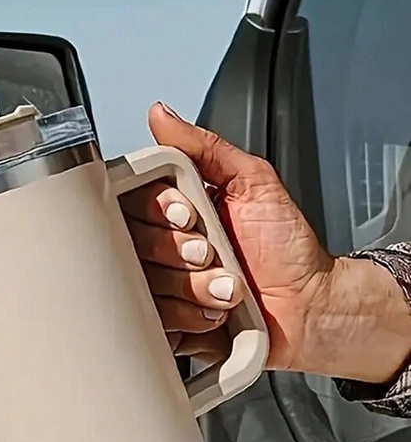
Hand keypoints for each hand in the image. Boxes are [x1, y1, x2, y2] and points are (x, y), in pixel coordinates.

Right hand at [122, 102, 409, 381]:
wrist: (309, 306)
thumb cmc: (288, 248)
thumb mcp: (253, 181)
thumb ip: (206, 147)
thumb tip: (162, 115)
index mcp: (175, 211)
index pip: (132, 201)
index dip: (156, 210)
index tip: (189, 216)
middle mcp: (163, 248)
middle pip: (132, 245)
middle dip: (178, 251)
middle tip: (211, 252)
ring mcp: (163, 289)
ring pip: (144, 286)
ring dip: (192, 287)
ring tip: (226, 287)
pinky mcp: (168, 325)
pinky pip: (153, 323)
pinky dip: (187, 319)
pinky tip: (213, 313)